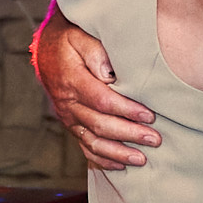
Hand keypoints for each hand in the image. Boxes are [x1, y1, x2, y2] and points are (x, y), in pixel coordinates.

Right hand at [31, 6, 160, 170]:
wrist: (48, 50)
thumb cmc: (70, 40)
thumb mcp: (81, 36)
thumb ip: (96, 52)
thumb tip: (110, 73)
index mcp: (72, 80)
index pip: (102, 100)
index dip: (127, 110)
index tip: (149, 116)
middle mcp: (68, 103)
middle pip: (100, 125)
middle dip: (129, 134)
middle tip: (154, 139)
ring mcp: (69, 117)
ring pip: (93, 141)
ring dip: (118, 152)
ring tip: (142, 159)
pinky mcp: (72, 126)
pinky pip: (85, 147)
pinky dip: (102, 159)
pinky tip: (121, 165)